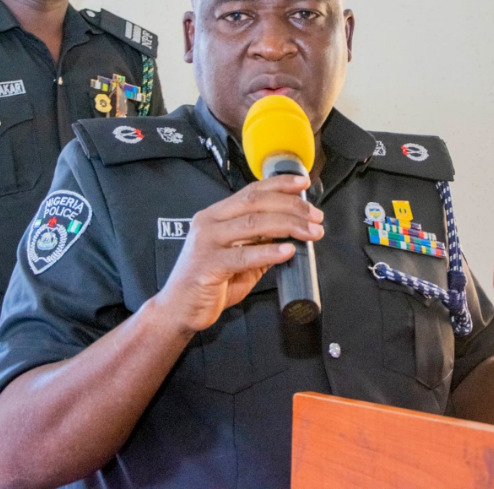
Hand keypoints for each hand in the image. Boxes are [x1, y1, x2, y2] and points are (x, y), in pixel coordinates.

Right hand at [154, 174, 323, 334]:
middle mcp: (209, 223)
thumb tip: (290, 234)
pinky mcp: (208, 264)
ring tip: (311, 232)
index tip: (302, 184)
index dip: (279, 184)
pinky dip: (269, 251)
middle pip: (255, 203)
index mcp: (215, 216)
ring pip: (253, 223)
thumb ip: (260, 243)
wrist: (178, 309)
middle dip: (291, 206)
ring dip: (288, 225)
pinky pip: (243, 255)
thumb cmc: (207, 283)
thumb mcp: (239, 259)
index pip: (251, 191)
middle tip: (315, 217)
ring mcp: (206, 242)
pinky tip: (288, 251)